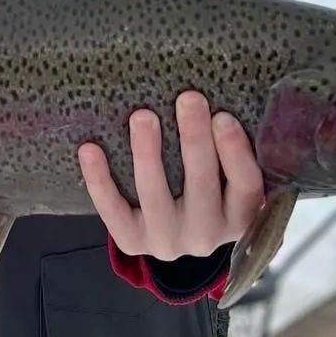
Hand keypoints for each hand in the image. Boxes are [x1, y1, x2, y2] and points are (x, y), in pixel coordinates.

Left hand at [77, 91, 263, 262]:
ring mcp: (168, 241)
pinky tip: (89, 149)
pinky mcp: (133, 242)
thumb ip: (227, 147)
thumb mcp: (228, 178)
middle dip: (194, 139)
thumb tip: (214, 94)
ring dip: (148, 154)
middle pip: (202, 184)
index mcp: (240, 215)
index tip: (223, 116)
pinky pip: (113, 210)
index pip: (245, 185)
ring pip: (155, 196)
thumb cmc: (207, 188)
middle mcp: (207, 234)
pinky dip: (99, 180)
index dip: (235, 152)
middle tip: (188, 99)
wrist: (175, 232)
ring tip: (142, 117)